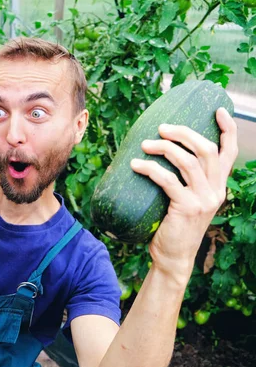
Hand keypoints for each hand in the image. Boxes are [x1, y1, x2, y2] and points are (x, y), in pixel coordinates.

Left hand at [130, 108, 237, 281]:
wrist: (172, 256)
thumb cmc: (173, 225)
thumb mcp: (186, 200)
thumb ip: (184, 180)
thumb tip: (159, 151)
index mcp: (218, 185)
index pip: (229, 152)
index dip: (227, 129)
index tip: (218, 110)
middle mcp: (215, 190)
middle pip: (206, 149)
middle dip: (184, 133)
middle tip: (162, 128)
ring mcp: (203, 199)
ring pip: (188, 161)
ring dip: (164, 148)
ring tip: (145, 144)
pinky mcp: (186, 208)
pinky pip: (168, 180)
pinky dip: (150, 169)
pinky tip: (136, 165)